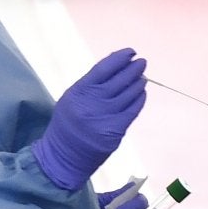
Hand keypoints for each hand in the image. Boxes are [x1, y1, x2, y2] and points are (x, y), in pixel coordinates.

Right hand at [32, 49, 146, 190]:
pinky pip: (133, 110)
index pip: (103, 68)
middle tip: (142, 63)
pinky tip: (142, 93)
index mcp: (79, 91)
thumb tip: (116, 67)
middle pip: (119, 80)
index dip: (119, 58)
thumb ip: (90, 84)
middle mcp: (92, 102)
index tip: (130, 52)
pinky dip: (139, 99)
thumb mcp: (72, 99)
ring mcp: (105, 116)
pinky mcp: (116, 130)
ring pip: (128, 94)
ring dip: (138, 83)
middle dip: (133, 69)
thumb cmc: (68, 124)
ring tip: (142, 77)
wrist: (65, 155)